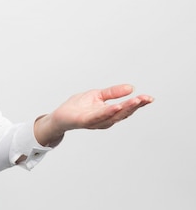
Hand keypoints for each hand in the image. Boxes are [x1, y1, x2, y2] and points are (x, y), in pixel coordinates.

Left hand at [34, 84, 153, 145]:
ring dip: (125, 108)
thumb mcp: (97, 95)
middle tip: (145, 98)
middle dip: (135, 106)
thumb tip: (131, 88)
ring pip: (113, 116)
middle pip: (123, 113)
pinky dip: (108, 112)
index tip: (149, 98)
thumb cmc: (78, 106)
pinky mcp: (85, 121)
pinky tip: (115, 106)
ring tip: (135, 100)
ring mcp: (96, 122)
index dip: (139, 104)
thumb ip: (113, 92)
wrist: (60, 115)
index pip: (127, 108)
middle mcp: (105, 119)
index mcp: (109, 113)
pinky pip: (98, 117)